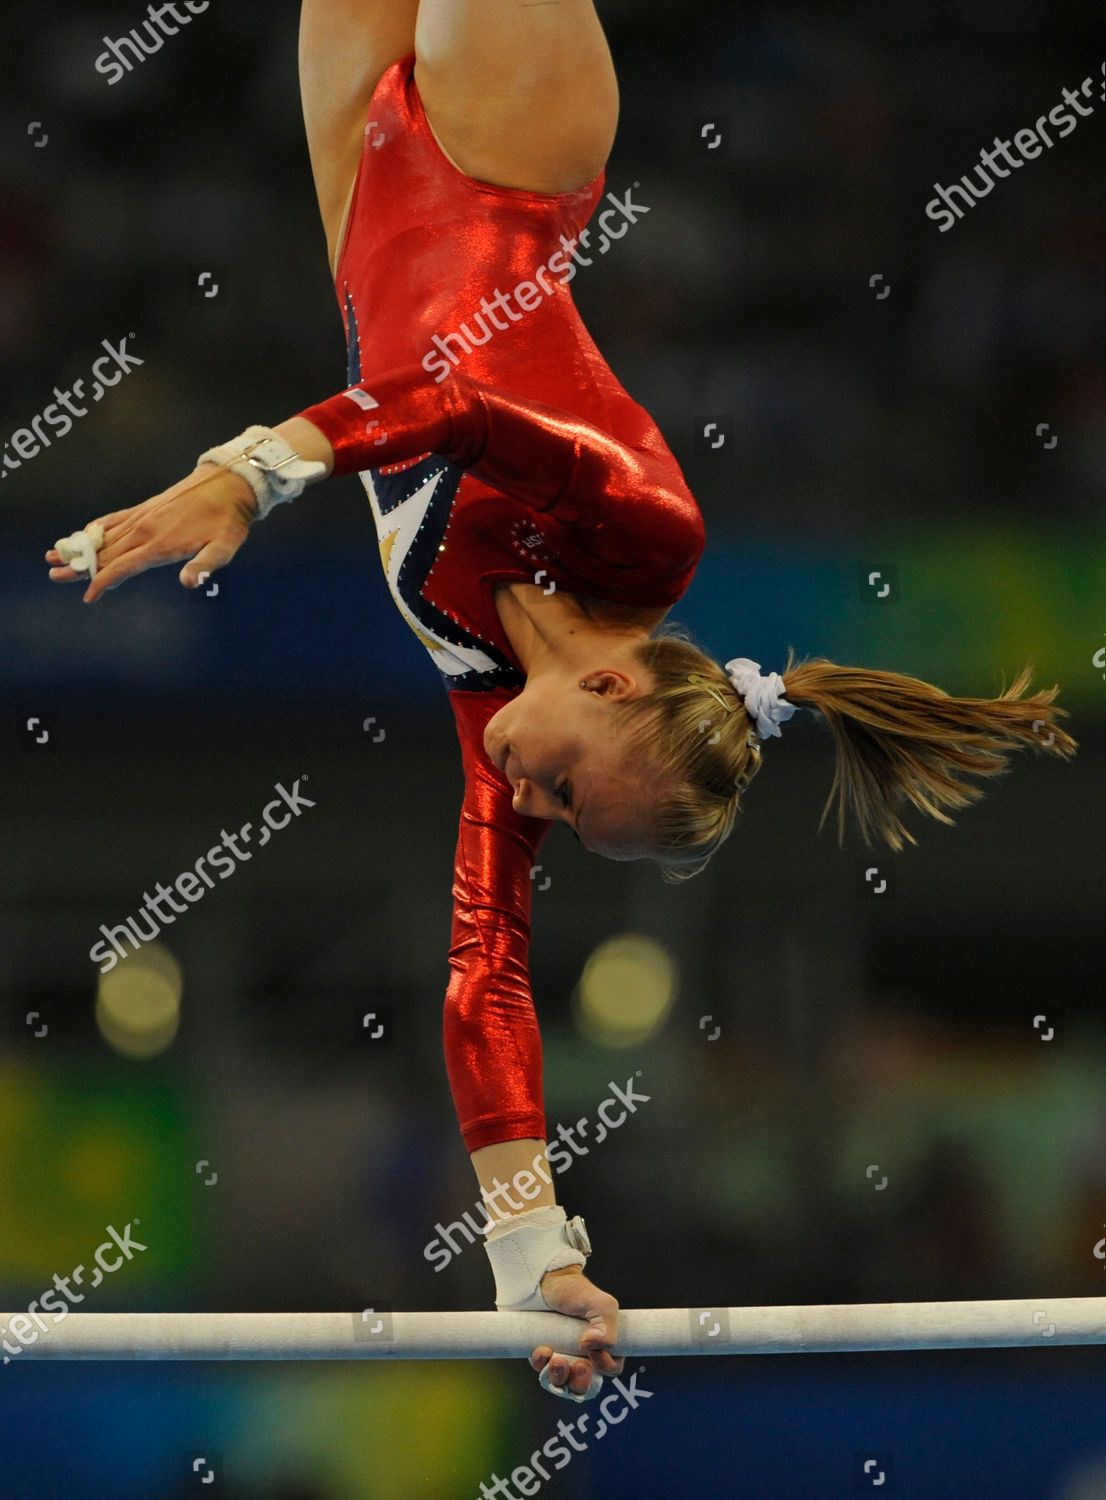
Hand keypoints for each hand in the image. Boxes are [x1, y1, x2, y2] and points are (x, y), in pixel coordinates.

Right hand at [43, 463, 257, 603]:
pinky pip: (115, 519)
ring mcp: (143, 517)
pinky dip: (97, 527)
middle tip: (54, 575)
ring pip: (105, 537)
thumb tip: (188, 582)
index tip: (89, 597)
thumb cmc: (229, 521)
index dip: (103, 582)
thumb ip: (205, 566)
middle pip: (105, 553)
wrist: (229, 484)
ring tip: (55, 555)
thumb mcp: (224, 548)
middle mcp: (146, 530)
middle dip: (79, 567)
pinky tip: (83, 533)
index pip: (123, 567)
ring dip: (80, 548)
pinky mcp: (145, 508)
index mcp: (161, 544)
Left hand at [529, 1265, 624, 1397]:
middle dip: (581, 1382)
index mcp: (602, 1345)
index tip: (596, 1353)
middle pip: (585, 1386)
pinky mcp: (542, 1356)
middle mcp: (583, 1355)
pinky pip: (541, 1371)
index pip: (610, 1369)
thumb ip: (608, 1329)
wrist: (545, 1279)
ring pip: (562, 1384)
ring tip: (557, 1359)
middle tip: (578, 1365)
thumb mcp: (603, 1305)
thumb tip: (591, 1347)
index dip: (605, 1367)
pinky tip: (542, 1349)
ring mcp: (561, 1357)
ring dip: (560, 1377)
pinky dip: (541, 1365)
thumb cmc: (576, 1291)